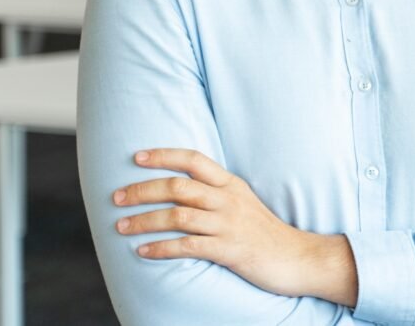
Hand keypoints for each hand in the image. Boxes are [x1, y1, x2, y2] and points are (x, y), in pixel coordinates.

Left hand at [113, 149, 355, 305]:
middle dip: (142, 190)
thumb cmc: (266, 234)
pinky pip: (188, 246)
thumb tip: (181, 193)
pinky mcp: (230, 250)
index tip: (136, 157)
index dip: (163, 155)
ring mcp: (229, 224)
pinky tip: (144, 252)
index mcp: (231, 184)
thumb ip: (217, 195)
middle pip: (178, 186)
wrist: (299, 258)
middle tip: (116, 198)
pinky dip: (161, 248)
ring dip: (144, 220)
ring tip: (121, 227)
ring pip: (178, 215)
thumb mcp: (244, 204)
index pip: (193, 160)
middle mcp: (228, 200)